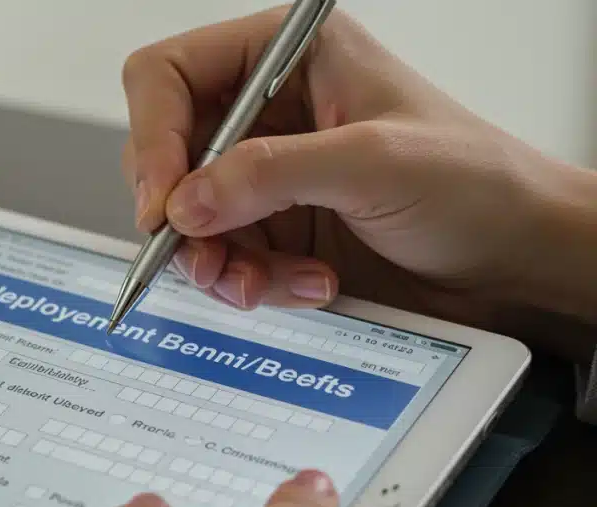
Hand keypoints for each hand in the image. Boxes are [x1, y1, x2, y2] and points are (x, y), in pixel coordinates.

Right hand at [122, 6, 596, 360]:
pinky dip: (251, 282)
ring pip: (189, 217)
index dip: (153, 137)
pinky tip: (304, 285)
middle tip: (204, 255)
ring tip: (260, 283)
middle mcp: (267, 111)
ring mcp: (267, 174)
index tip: (164, 203)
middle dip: (184, 213)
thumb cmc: (479, 184)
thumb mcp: (375, 164)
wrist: (517, 260)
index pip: (171, 76)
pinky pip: (224, 257)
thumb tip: (188, 201)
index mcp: (287, 57)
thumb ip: (273, 174)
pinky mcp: (275, 228)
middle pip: (168, 153)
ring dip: (219, 261)